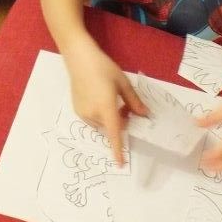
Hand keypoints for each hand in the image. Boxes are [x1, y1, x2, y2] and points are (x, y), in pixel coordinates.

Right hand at [68, 49, 148, 163]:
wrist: (79, 58)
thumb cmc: (103, 68)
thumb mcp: (123, 83)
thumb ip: (134, 101)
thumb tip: (144, 115)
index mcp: (106, 108)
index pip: (114, 134)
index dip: (118, 150)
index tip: (121, 163)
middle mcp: (93, 114)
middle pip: (110, 127)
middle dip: (120, 122)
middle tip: (126, 107)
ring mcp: (82, 113)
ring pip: (101, 124)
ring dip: (109, 119)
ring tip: (111, 99)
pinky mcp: (76, 109)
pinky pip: (92, 119)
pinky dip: (99, 114)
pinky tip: (99, 97)